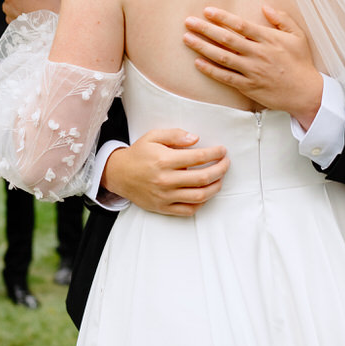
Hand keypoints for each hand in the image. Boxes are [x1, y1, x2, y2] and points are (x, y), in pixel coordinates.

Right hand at [101, 129, 229, 217]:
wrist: (118, 174)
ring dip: (215, 187)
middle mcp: (166, 180)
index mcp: (164, 160)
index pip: (198, 157)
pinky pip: (188, 210)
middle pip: (203, 178)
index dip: (215, 153)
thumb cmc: (139, 154)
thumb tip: (196, 139)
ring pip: (199, 196)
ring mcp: (165, 196)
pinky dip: (201, 203)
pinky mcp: (163, 208)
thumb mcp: (153, 136)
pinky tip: (205, 193)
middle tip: (226, 163)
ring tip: (219, 179)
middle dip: (220, 169)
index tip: (222, 150)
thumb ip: (175, 135)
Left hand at [183, 5, 323, 128]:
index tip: (207, 11)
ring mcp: (252, 71)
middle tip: (188, 22)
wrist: (306, 92)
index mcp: (268, 39)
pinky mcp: (248, 86)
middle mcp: (258, 53)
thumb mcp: (298, 36)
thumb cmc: (301, 62)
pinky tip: (197, 63)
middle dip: (205, 29)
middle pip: (226, 39)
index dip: (222, 17)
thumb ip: (282, 19)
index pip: (240, 25)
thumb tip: (265, 6)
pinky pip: (225, 77)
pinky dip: (210, 70)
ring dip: (202, 47)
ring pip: (222, 57)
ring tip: (187, 39)